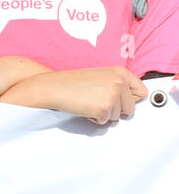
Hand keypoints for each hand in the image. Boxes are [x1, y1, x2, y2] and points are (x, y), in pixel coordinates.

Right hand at [21, 66, 146, 125]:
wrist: (53, 87)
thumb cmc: (72, 82)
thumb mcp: (100, 77)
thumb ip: (117, 84)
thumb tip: (131, 100)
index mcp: (120, 72)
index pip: (141, 92)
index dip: (131, 99)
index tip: (122, 100)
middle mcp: (119, 82)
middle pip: (131, 108)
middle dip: (115, 109)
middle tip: (98, 100)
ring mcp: (112, 95)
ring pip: (118, 116)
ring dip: (104, 113)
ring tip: (89, 101)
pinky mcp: (104, 108)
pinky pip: (106, 121)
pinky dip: (95, 118)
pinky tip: (85, 107)